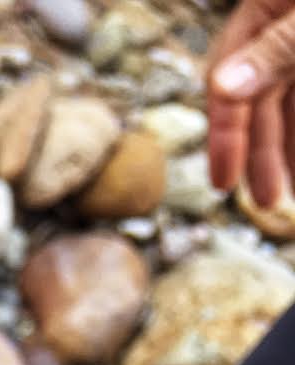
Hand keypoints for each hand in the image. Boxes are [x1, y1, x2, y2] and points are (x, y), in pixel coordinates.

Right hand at [209, 0, 294, 205]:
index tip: (223, 181)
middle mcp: (281, 27)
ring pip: (292, 100)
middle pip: (262, 98)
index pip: (230, 79)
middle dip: (264, 151)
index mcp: (265, 7)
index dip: (226, 133)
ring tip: (293, 190)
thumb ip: (275, 50)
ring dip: (290, 146)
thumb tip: (223, 87)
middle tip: (267, 200)